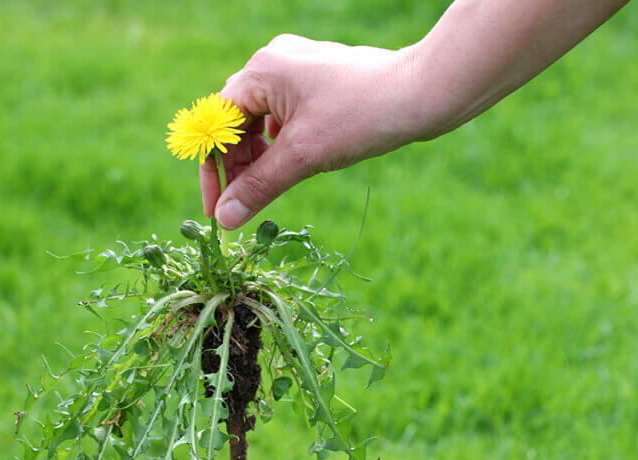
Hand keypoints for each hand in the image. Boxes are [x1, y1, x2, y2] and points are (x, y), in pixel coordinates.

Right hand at [201, 34, 422, 228]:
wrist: (423, 95)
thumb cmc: (361, 116)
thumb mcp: (304, 157)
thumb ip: (259, 187)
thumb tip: (225, 219)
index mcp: (262, 71)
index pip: (217, 123)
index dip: (213, 169)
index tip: (216, 209)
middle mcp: (275, 62)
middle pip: (237, 121)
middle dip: (237, 165)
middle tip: (242, 206)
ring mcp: (300, 69)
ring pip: (263, 121)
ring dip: (260, 158)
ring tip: (266, 190)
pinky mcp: (321, 81)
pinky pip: (287, 116)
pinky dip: (283, 145)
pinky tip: (293, 165)